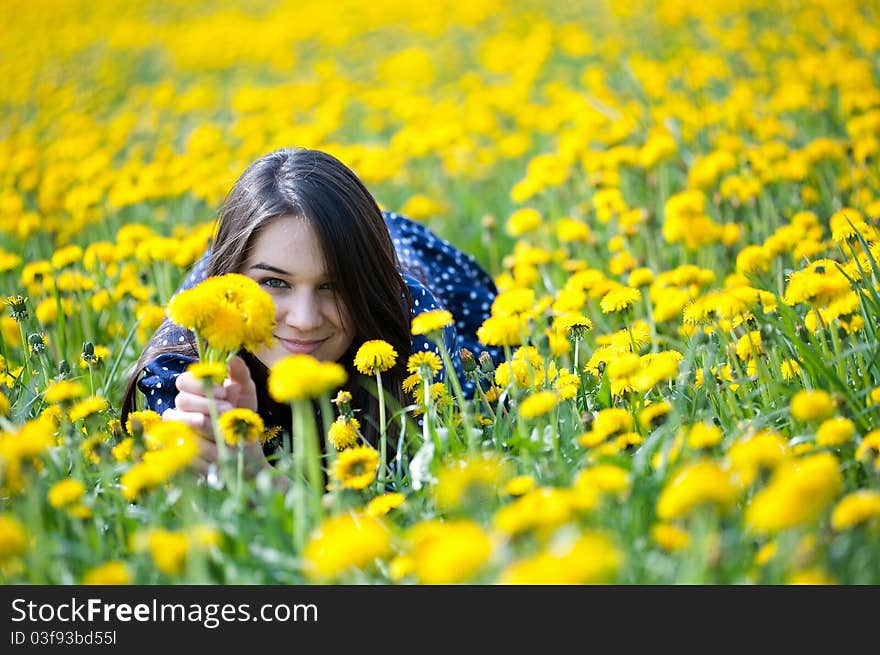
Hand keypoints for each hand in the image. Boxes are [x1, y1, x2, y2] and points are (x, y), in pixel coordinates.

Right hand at [161, 355, 266, 477]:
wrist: (245, 449)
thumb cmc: (242, 416)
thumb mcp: (247, 395)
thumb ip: (241, 376)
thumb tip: (234, 358)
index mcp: (194, 392)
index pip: (183, 381)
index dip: (200, 384)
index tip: (223, 391)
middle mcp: (182, 410)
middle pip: (181, 401)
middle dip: (206, 404)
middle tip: (229, 410)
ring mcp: (178, 430)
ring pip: (179, 425)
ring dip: (206, 427)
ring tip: (224, 430)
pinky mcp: (179, 453)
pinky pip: (182, 448)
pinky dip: (204, 448)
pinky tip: (220, 450)